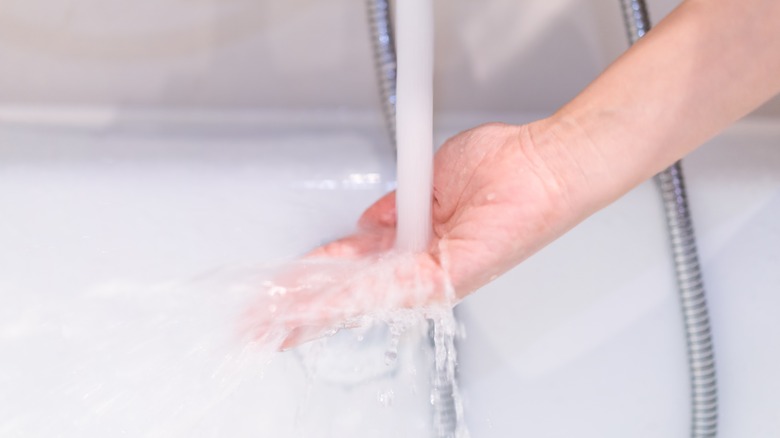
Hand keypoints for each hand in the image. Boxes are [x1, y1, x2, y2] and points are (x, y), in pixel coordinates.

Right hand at [243, 122, 578, 348]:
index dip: (310, 278)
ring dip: (315, 308)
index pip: (349, 266)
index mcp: (411, 243)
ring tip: (275, 322)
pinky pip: (393, 286)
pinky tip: (319, 305)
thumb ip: (396, 209)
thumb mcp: (430, 183)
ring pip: (362, 297)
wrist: (540, 164)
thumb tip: (370, 221)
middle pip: (347, 291)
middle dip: (299, 307)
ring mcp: (432, 274)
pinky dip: (353, 293)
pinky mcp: (450, 275)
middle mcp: (418, 264)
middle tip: (259, 326)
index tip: (278, 290)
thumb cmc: (500, 169)